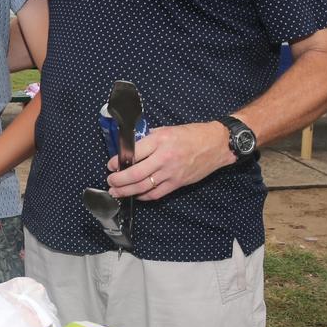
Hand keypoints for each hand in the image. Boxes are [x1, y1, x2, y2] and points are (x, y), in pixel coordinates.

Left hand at [106, 122, 233, 200]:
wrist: (216, 144)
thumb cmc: (191, 134)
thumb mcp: (166, 130)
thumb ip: (148, 140)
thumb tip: (131, 149)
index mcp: (159, 141)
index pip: (134, 153)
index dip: (118, 161)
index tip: (110, 165)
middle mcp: (164, 158)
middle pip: (135, 173)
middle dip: (119, 180)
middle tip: (109, 181)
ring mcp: (171, 172)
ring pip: (144, 186)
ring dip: (127, 191)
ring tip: (116, 192)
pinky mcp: (178, 183)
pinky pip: (157, 193)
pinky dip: (144, 196)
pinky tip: (136, 195)